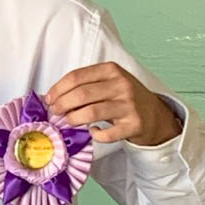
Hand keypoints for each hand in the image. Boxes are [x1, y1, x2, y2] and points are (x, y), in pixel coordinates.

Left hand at [45, 62, 181, 144]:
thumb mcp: (109, 82)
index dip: (58, 89)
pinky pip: (107, 134)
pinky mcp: (134, 125)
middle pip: (81, 94)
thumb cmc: (124, 98)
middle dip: (62, 104)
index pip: (77, 76)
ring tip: (68, 122)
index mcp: (111, 70)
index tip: (49, 99)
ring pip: (91, 112)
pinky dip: (96, 134)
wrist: (154, 115)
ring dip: (74, 119)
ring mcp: (129, 105)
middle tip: (55, 112)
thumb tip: (54, 98)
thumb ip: (86, 85)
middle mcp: (121, 84)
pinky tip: (93, 132)